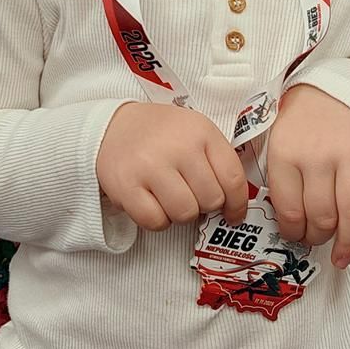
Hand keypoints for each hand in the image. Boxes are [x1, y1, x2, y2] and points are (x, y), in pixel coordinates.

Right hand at [97, 102, 248, 232]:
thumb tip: (235, 204)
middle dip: (204, 205)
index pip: (233, 178)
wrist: (112, 127)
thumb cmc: (161, 134)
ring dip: (180, 213)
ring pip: (185, 214)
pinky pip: (156, 221)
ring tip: (170, 197)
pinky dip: (157, 220)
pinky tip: (153, 202)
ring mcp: (151, 166)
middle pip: (210, 200)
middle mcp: (178, 147)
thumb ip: (218, 161)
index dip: (237, 204)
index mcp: (201, 131)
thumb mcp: (196, 131)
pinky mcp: (126, 186)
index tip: (233, 214)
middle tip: (191, 195)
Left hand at [266, 84, 349, 267]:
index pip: (290, 211)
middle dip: (318, 238)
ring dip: (348, 240)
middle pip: (322, 217)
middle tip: (317, 241)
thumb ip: (280, 183)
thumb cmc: (296, 125)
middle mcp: (321, 155)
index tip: (295, 236)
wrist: (322, 86)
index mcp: (287, 154)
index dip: (292, 232)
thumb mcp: (274, 148)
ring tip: (343, 250)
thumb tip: (291, 229)